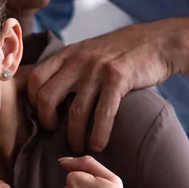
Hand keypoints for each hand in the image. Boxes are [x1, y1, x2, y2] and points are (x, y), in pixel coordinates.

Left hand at [27, 21, 172, 151]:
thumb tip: (51, 92)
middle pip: (46, 97)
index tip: (41, 114)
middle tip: (53, 132)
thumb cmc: (120, 51)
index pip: (35, 78)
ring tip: (78, 146)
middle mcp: (78, 60)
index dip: (32, 100)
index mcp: (67, 54)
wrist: (156, 41)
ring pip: (75, 111)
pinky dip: (98, 134)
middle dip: (46, 121)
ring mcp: (97, 70)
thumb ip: (69, 66)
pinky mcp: (118, 79)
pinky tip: (98, 144)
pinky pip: (102, 113)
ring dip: (74, 135)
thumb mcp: (88, 50)